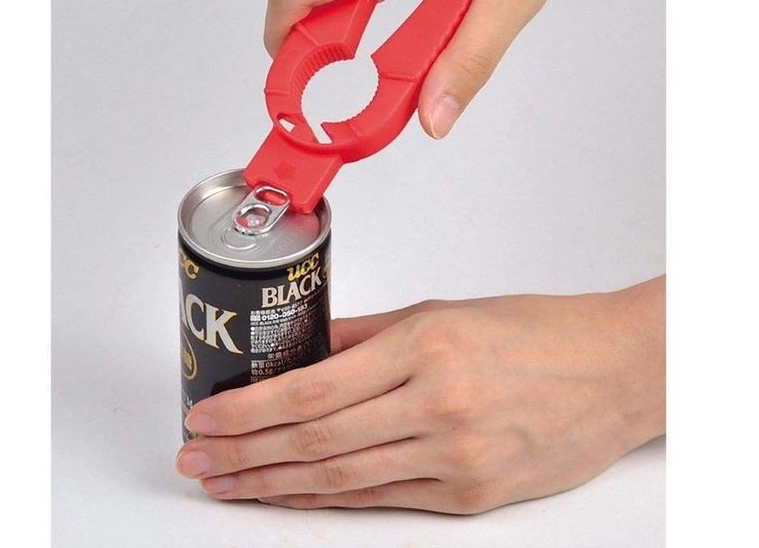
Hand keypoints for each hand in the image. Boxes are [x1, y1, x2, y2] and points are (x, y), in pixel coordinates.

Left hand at [176, 277, 664, 513]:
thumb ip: (366, 334)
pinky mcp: (472, 497)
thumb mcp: (443, 312)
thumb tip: (305, 351)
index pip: (313, 389)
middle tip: (198, 459)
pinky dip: (330, 499)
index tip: (207, 417)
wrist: (614, 371)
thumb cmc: (535, 330)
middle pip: (316, 440)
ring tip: (228, 484)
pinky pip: (383, 500)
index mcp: (428, 348)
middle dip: (246, 454)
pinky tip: (293, 496)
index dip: (250, 410)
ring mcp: (456, 459)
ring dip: (275, 485)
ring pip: (341, 480)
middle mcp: (438, 407)